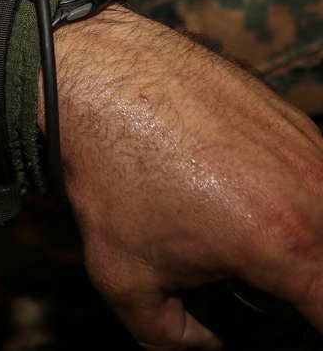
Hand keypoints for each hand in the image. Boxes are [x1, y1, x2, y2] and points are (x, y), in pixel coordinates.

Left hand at [47, 3, 322, 349]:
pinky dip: (293, 196)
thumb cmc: (110, 169)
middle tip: (258, 285)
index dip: (310, 326)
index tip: (289, 321)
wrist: (98, 74)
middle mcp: (318, 193)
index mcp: (288, 244)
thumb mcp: (124, 275)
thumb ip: (168, 335)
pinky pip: (315, 175)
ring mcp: (312, 148)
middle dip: (306, 284)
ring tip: (238, 233)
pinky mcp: (295, 120)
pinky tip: (240, 194)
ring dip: (302, 238)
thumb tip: (201, 345)